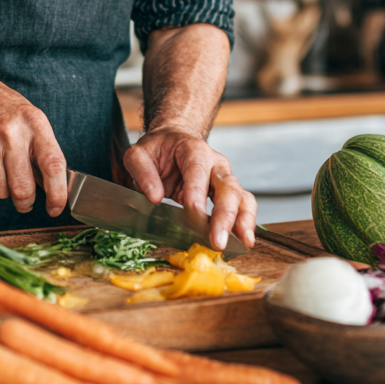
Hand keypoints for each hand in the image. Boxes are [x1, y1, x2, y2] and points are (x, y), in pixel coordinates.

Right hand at [0, 74, 67, 216]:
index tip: (56, 207)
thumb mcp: (28, 116)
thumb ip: (40, 146)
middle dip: (25, 202)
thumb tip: (51, 183)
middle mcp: (11, 134)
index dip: (57, 192)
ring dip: (3, 188)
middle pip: (22, 188)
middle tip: (24, 202)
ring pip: (1, 190)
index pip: (53, 164)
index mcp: (33, 122)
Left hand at [124, 128, 256, 251]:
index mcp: (193, 149)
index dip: (197, 193)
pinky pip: (244, 204)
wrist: (174, 141)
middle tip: (217, 240)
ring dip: (242, 221)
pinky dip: (246, 222)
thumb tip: (154, 197)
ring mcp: (225, 177)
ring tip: (241, 243)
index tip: (194, 215)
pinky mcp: (229, 191)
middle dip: (224, 215)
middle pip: (227, 186)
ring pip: (241, 196)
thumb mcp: (139, 153)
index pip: (197, 171)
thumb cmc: (158, 149)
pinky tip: (243, 241)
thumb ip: (142, 171)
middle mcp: (215, 163)